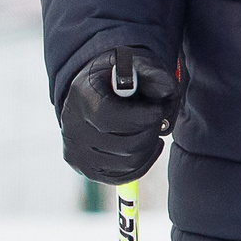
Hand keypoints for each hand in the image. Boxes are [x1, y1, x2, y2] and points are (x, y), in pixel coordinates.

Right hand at [59, 47, 178, 183]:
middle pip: (124, 146)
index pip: (109, 118)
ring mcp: (76, 152)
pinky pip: (123, 177)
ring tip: (151, 129)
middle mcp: (72, 128)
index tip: (157, 110)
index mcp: (82, 97)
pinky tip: (147, 144)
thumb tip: (168, 91)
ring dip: (148, 146)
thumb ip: (152, 72)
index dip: (141, 118)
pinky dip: (143, 162)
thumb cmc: (118, 77)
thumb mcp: (133, 63)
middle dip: (150, 132)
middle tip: (157, 118)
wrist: (93, 90)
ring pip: (128, 163)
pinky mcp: (84, 168)